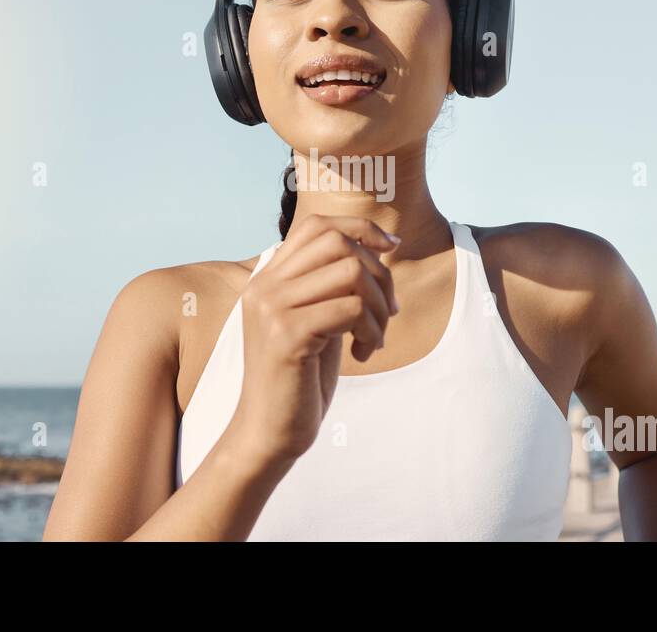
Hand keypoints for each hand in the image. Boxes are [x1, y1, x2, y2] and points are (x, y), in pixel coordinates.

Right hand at [228, 214, 399, 466]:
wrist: (269, 431)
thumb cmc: (300, 379)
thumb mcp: (318, 320)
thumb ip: (333, 285)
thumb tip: (380, 248)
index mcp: (268, 279)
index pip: (316, 225)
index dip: (360, 228)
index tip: (391, 247)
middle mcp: (265, 286)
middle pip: (338, 243)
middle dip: (378, 272)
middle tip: (387, 311)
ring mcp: (272, 307)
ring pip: (351, 272)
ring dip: (378, 306)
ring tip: (375, 337)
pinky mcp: (288, 334)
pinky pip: (352, 308)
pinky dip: (372, 329)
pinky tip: (365, 354)